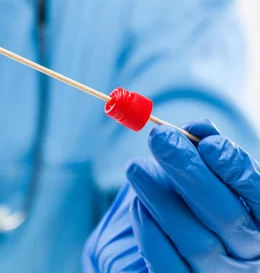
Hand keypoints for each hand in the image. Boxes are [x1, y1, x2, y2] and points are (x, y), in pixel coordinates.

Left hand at [83, 119, 259, 271]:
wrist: (169, 245)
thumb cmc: (194, 203)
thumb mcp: (207, 175)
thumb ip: (206, 151)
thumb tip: (197, 127)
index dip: (237, 170)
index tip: (207, 142)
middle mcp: (249, 256)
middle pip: (227, 218)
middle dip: (190, 173)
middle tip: (159, 138)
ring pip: (195, 241)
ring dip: (161, 197)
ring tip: (136, 167)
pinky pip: (166, 265)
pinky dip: (150, 231)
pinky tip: (137, 204)